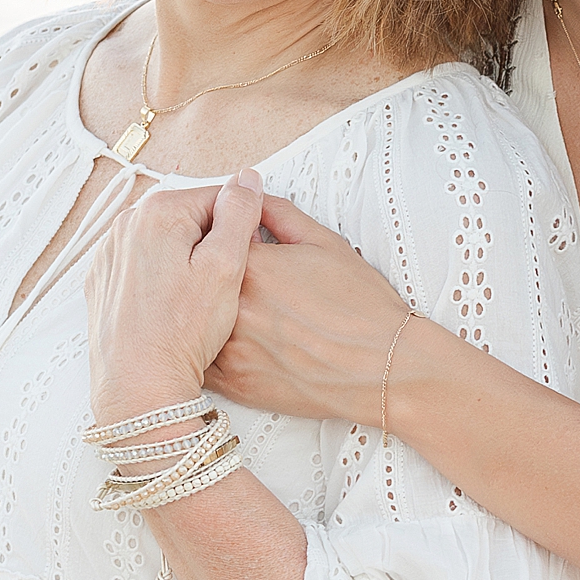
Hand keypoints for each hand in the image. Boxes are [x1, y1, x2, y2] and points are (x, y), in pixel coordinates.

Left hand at [86, 171, 265, 423]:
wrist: (138, 386)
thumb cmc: (180, 332)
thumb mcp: (226, 266)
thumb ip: (239, 214)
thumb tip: (247, 180)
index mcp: (157, 212)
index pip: (218, 199)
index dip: (242, 230)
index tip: (247, 262)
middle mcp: (125, 225)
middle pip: (189, 220)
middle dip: (211, 246)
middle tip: (221, 287)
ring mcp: (109, 254)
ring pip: (167, 244)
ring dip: (187, 263)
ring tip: (196, 303)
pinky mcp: (103, 282)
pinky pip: (144, 267)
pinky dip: (162, 281)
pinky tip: (172, 310)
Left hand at [210, 194, 409, 424]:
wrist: (381, 369)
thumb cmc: (361, 309)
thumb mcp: (324, 243)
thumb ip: (280, 214)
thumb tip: (252, 198)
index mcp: (249, 265)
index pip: (215, 235)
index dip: (230, 238)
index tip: (247, 245)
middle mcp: (230, 306)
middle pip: (202, 277)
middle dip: (218, 273)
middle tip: (256, 283)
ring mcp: (227, 347)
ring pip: (198, 319)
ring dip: (209, 310)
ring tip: (254, 314)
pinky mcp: (232, 381)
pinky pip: (205, 358)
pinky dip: (212, 346)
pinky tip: (242, 340)